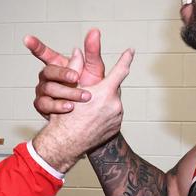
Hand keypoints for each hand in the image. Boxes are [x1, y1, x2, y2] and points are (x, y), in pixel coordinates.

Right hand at [24, 29, 104, 116]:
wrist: (92, 113)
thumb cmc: (92, 89)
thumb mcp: (95, 69)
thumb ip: (93, 52)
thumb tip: (94, 31)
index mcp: (59, 65)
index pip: (44, 53)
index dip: (36, 46)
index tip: (27, 38)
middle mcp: (48, 76)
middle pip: (48, 71)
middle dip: (62, 74)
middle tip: (76, 77)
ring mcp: (44, 91)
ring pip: (48, 88)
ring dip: (67, 92)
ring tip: (83, 96)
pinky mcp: (43, 106)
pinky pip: (45, 104)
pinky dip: (58, 105)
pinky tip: (69, 106)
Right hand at [32, 47, 133, 171]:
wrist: (65, 144)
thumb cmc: (65, 117)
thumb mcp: (69, 89)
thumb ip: (76, 67)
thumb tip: (77, 52)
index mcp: (105, 92)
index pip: (120, 70)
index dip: (125, 59)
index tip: (130, 51)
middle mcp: (115, 105)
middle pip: (113, 89)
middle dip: (105, 88)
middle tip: (92, 93)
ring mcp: (117, 118)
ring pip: (113, 102)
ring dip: (104, 102)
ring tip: (89, 108)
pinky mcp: (115, 128)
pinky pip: (112, 115)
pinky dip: (105, 113)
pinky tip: (92, 118)